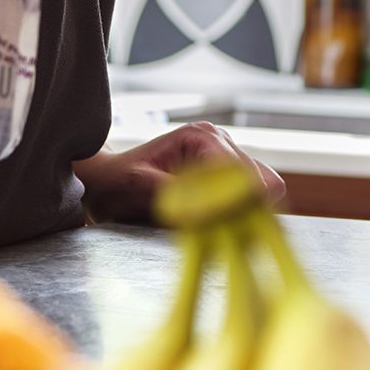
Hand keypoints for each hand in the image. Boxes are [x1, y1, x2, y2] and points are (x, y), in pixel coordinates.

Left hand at [74, 123, 285, 224]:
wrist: (107, 182)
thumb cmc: (118, 182)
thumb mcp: (141, 187)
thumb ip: (177, 194)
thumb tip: (208, 208)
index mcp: (201, 135)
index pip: (240, 169)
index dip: (240, 200)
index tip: (232, 229)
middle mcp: (219, 140)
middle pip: (258, 178)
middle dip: (246, 208)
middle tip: (226, 234)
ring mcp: (225, 156)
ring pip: (262, 187)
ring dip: (245, 211)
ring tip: (222, 230)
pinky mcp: (226, 174)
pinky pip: (252, 195)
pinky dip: (243, 212)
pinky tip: (222, 224)